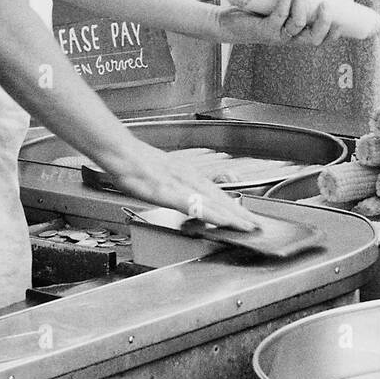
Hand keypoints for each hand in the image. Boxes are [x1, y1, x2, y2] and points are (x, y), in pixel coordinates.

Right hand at [107, 147, 258, 231]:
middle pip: (221, 199)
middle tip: (257, 225)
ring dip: (233, 214)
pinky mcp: (169, 192)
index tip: (248, 218)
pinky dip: (210, 213)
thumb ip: (179, 187)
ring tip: (247, 225)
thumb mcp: (165, 174)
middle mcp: (190, 179)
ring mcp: (181, 186)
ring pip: (213, 202)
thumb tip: (190, 198)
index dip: (235, 207)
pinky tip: (221, 220)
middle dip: (240, 214)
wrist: (122, 152)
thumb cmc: (138, 164)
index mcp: (190, 176)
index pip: (218, 195)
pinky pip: (194, 205)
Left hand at [216, 0, 341, 46]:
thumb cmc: (257, 12)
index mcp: (296, 36)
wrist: (229, 22)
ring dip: (301, 3)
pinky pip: (279, 15)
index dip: (332, 35)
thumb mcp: (279, 7)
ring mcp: (276, 35)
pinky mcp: (264, 29)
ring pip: (297, 23)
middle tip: (326, 4)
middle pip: (312, 38)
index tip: (341, 22)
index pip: (319, 41)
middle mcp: (288, 39)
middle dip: (323, 22)